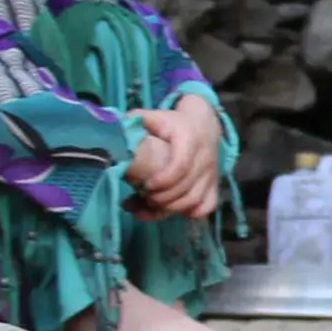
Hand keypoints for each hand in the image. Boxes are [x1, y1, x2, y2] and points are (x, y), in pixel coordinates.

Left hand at [126, 97, 222, 219]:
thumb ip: (138, 120)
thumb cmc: (175, 123)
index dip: (163, 180)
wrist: (204, 124)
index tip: (145, 185)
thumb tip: (117, 129)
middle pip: (186, 188)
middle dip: (161, 199)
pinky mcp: (214, 184)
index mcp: (190, 140)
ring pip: (195, 200)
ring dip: (171, 209)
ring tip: (149, 206)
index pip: (181, 165)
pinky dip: (190, 213)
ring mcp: (211, 174)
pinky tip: (172, 210)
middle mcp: (204, 159)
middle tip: (143, 197)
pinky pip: (207, 205)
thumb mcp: (157, 117)